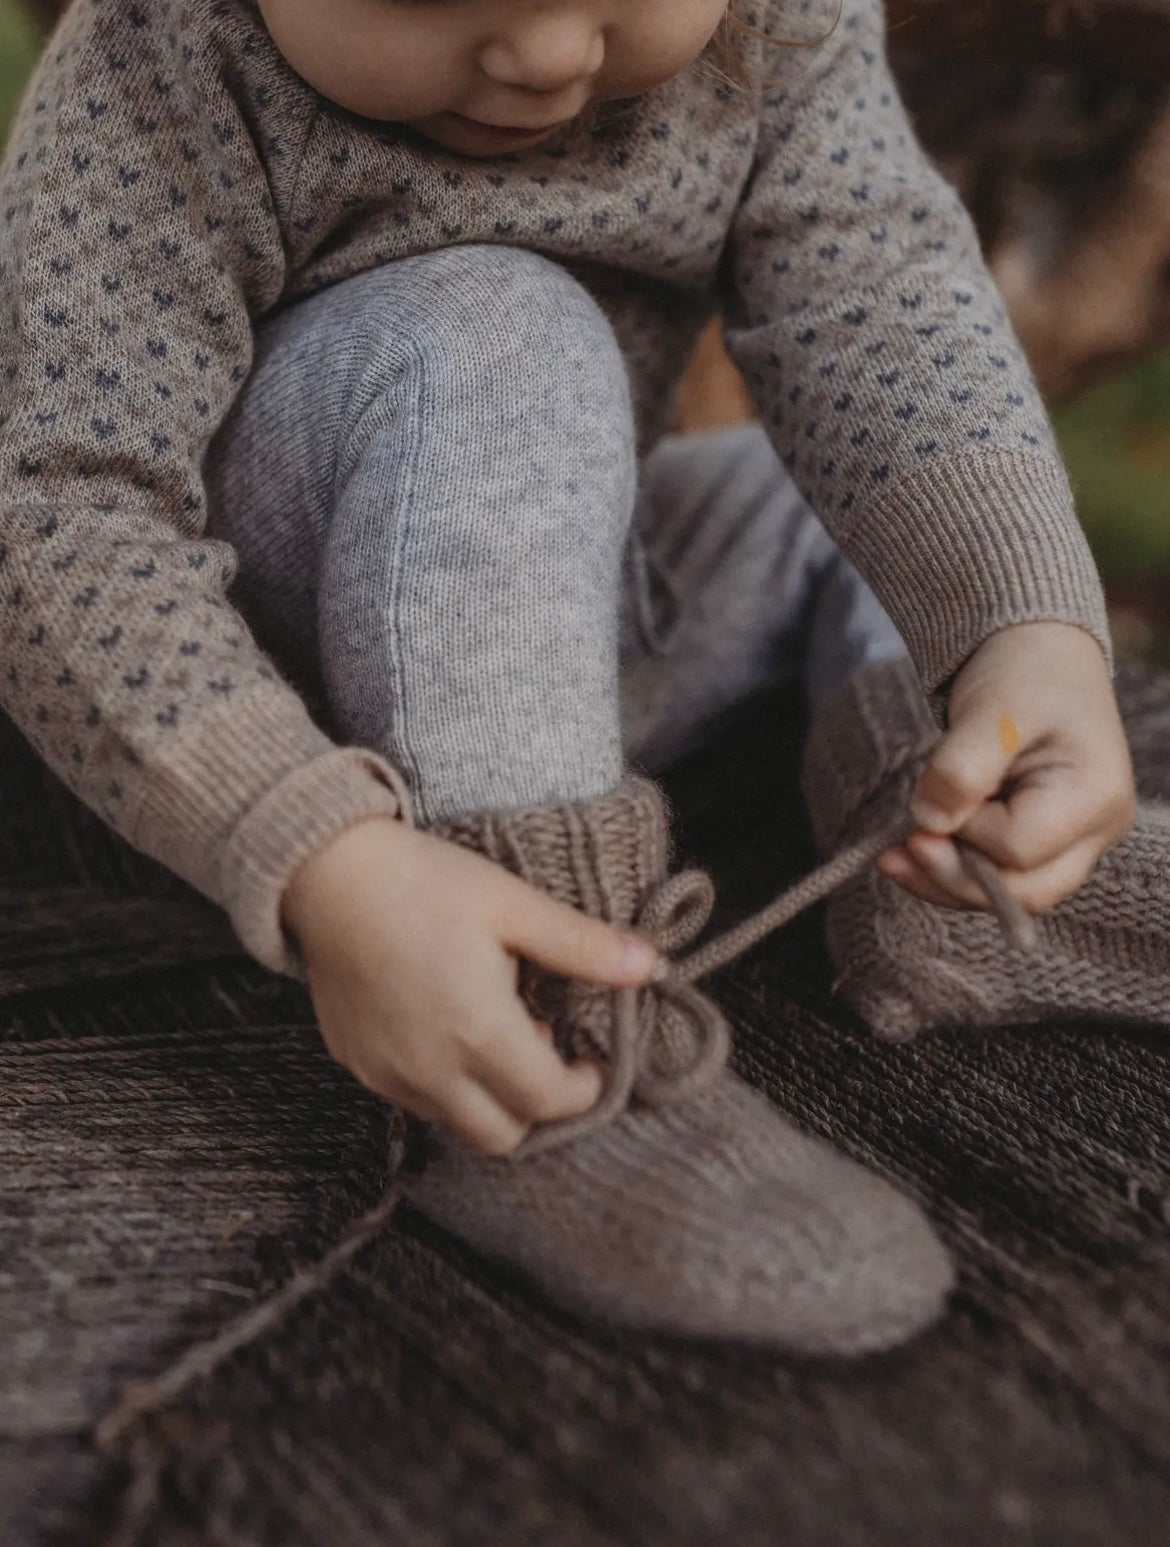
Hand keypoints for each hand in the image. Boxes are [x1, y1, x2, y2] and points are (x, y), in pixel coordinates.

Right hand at [280, 816, 660, 1155]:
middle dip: (537, 1106)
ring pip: (456, 1124)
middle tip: (546, 1051)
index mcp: (478, 1032)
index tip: (592, 1057)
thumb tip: (652, 967)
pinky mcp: (357, 1065)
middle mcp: (429, 1071)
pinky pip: (414, 1102)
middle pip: (504, 1136)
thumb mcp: (513, 905)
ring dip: (489, 1099)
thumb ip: (583, 945)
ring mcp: (386, 1075)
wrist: (326, 873)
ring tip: (494, 1034)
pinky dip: (445, 1086)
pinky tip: (448, 1029)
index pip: (548, 1101)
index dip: (583, 1087)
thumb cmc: (425, 881)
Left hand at [877, 621, 1135, 912]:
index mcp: (1095, 795)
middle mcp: (1097, 830)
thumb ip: (961, 768)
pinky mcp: (1045, 842)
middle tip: (894, 855)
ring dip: (945, 881)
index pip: (1019, 848)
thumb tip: (928, 825)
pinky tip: (912, 853)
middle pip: (1024, 891)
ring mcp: (1076, 842)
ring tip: (891, 859)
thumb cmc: (1025, 671)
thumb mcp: (991, 708)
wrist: (1040, 652)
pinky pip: (1000, 875)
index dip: (967, 832)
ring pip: (1010, 894)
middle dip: (952, 879)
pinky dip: (953, 869)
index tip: (935, 792)